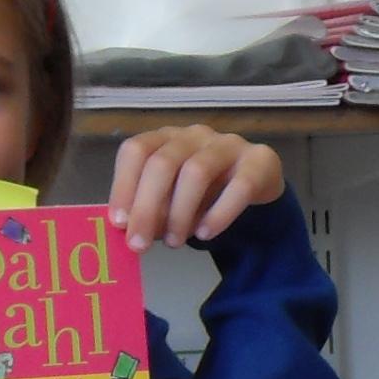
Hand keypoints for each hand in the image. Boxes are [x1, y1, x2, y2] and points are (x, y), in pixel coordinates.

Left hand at [107, 124, 285, 250]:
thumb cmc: (205, 192)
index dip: (124, 186)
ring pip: (197, 172)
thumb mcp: (172, 200)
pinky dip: (219, 213)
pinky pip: (238, 186)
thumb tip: (129, 231)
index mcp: (166, 138)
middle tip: (140, 244)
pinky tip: (206, 234)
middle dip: (147, 207)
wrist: (258, 185)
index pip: (136, 150)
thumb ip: (151, 209)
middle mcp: (194, 134)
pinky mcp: (259, 161)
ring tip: (174, 242)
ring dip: (180, 213)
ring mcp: (228, 144)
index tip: (119, 223)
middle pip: (162, 162)